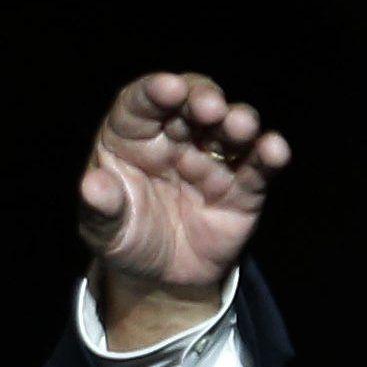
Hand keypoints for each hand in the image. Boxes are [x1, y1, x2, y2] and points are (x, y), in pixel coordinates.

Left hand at [76, 71, 290, 345]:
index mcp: (133, 138)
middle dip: (203, 97)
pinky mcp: (243, 186)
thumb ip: (100, 208)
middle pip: (193, 102)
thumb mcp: (103, 230)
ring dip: (239, 121)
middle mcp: (175, 139)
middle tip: (209, 107)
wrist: (158, 278)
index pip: (142, 104)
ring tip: (239, 127)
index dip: (154, 92)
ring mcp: (212, 159)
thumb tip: (93, 186)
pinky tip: (273, 150)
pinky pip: (259, 166)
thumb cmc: (126, 238)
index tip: (166, 88)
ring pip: (231, 127)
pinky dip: (269, 154)